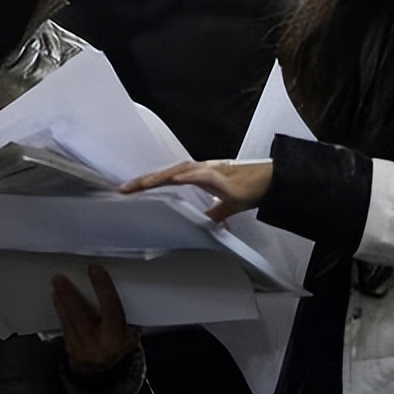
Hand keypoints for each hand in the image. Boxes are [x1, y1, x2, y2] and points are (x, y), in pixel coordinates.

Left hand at [51, 264, 139, 374]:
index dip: (103, 287)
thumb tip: (120, 285)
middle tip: (60, 278)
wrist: (108, 372)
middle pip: (82, 315)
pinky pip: (64, 327)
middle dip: (70, 295)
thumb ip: (125, 314)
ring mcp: (83, 348)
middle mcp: (99, 343)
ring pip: (69, 321)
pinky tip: (56, 298)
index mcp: (118, 337)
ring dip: (61, 300)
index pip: (111, 308)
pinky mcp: (71, 350)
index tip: (95, 269)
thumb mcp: (131, 333)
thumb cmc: (121, 344)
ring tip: (56, 284)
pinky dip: (60, 311)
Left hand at [120, 159, 272, 222]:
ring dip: (160, 177)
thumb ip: (215, 213)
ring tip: (142, 184)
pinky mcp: (222, 177)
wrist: (270, 183)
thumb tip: (207, 222)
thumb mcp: (226, 206)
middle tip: (124, 189)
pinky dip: (187, 176)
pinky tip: (174, 178)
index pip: (168, 179)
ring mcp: (211, 171)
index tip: (129, 190)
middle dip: (146, 180)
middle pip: (167, 173)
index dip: (149, 183)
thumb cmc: (249, 189)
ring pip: (179, 171)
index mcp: (199, 177)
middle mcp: (201, 170)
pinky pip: (201, 175)